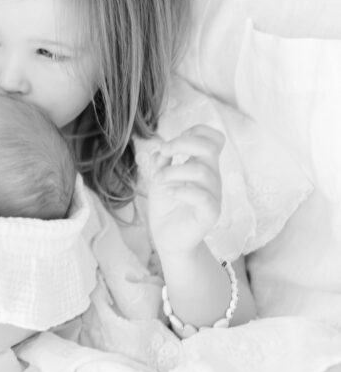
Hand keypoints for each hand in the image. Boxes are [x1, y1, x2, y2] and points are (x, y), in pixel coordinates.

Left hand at [147, 125, 223, 257]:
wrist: (168, 238)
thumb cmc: (167, 206)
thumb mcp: (159, 177)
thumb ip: (161, 160)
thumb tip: (161, 148)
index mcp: (203, 165)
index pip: (213, 138)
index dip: (195, 132)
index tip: (172, 144)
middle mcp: (212, 177)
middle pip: (210, 147)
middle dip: (183, 143)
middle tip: (163, 152)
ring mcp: (213, 195)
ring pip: (202, 171)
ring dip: (174, 171)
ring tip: (158, 180)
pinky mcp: (210, 214)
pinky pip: (203, 197)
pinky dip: (182, 191)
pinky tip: (169, 193)